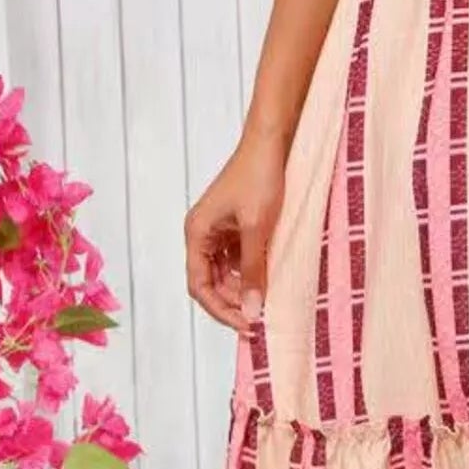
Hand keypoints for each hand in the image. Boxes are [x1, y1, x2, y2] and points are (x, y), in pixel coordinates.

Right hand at [184, 129, 286, 331]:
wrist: (272, 144)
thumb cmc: (259, 177)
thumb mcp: (257, 229)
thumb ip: (253, 270)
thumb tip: (251, 309)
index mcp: (197, 233)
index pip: (199, 286)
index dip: (220, 309)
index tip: (246, 325)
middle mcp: (204, 235)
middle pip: (211, 284)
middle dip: (233, 303)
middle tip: (261, 320)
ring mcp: (221, 232)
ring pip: (227, 275)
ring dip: (244, 291)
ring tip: (267, 304)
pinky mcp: (238, 229)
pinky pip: (241, 261)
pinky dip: (253, 274)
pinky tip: (270, 283)